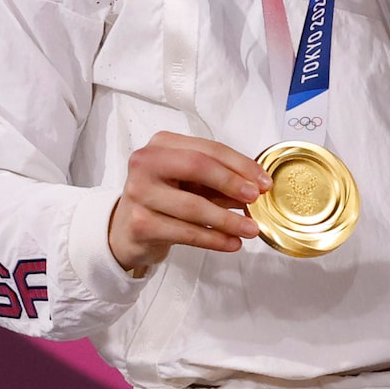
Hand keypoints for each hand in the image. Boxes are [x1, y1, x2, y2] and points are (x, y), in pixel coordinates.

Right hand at [107, 133, 268, 274]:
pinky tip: (232, 243)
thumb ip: (221, 182)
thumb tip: (258, 188)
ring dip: (228, 220)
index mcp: (162, 145)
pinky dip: (213, 239)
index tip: (264, 182)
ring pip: (193, 206)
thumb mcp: (192, 183)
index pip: (208, 149)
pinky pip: (185, 232)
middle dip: (232, 182)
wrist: (125, 229)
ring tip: (251, 229)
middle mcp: (145, 164)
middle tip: (256, 199)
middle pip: (197, 167)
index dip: (241, 165)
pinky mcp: (139, 223)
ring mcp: (138, 193)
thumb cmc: (165, 199)